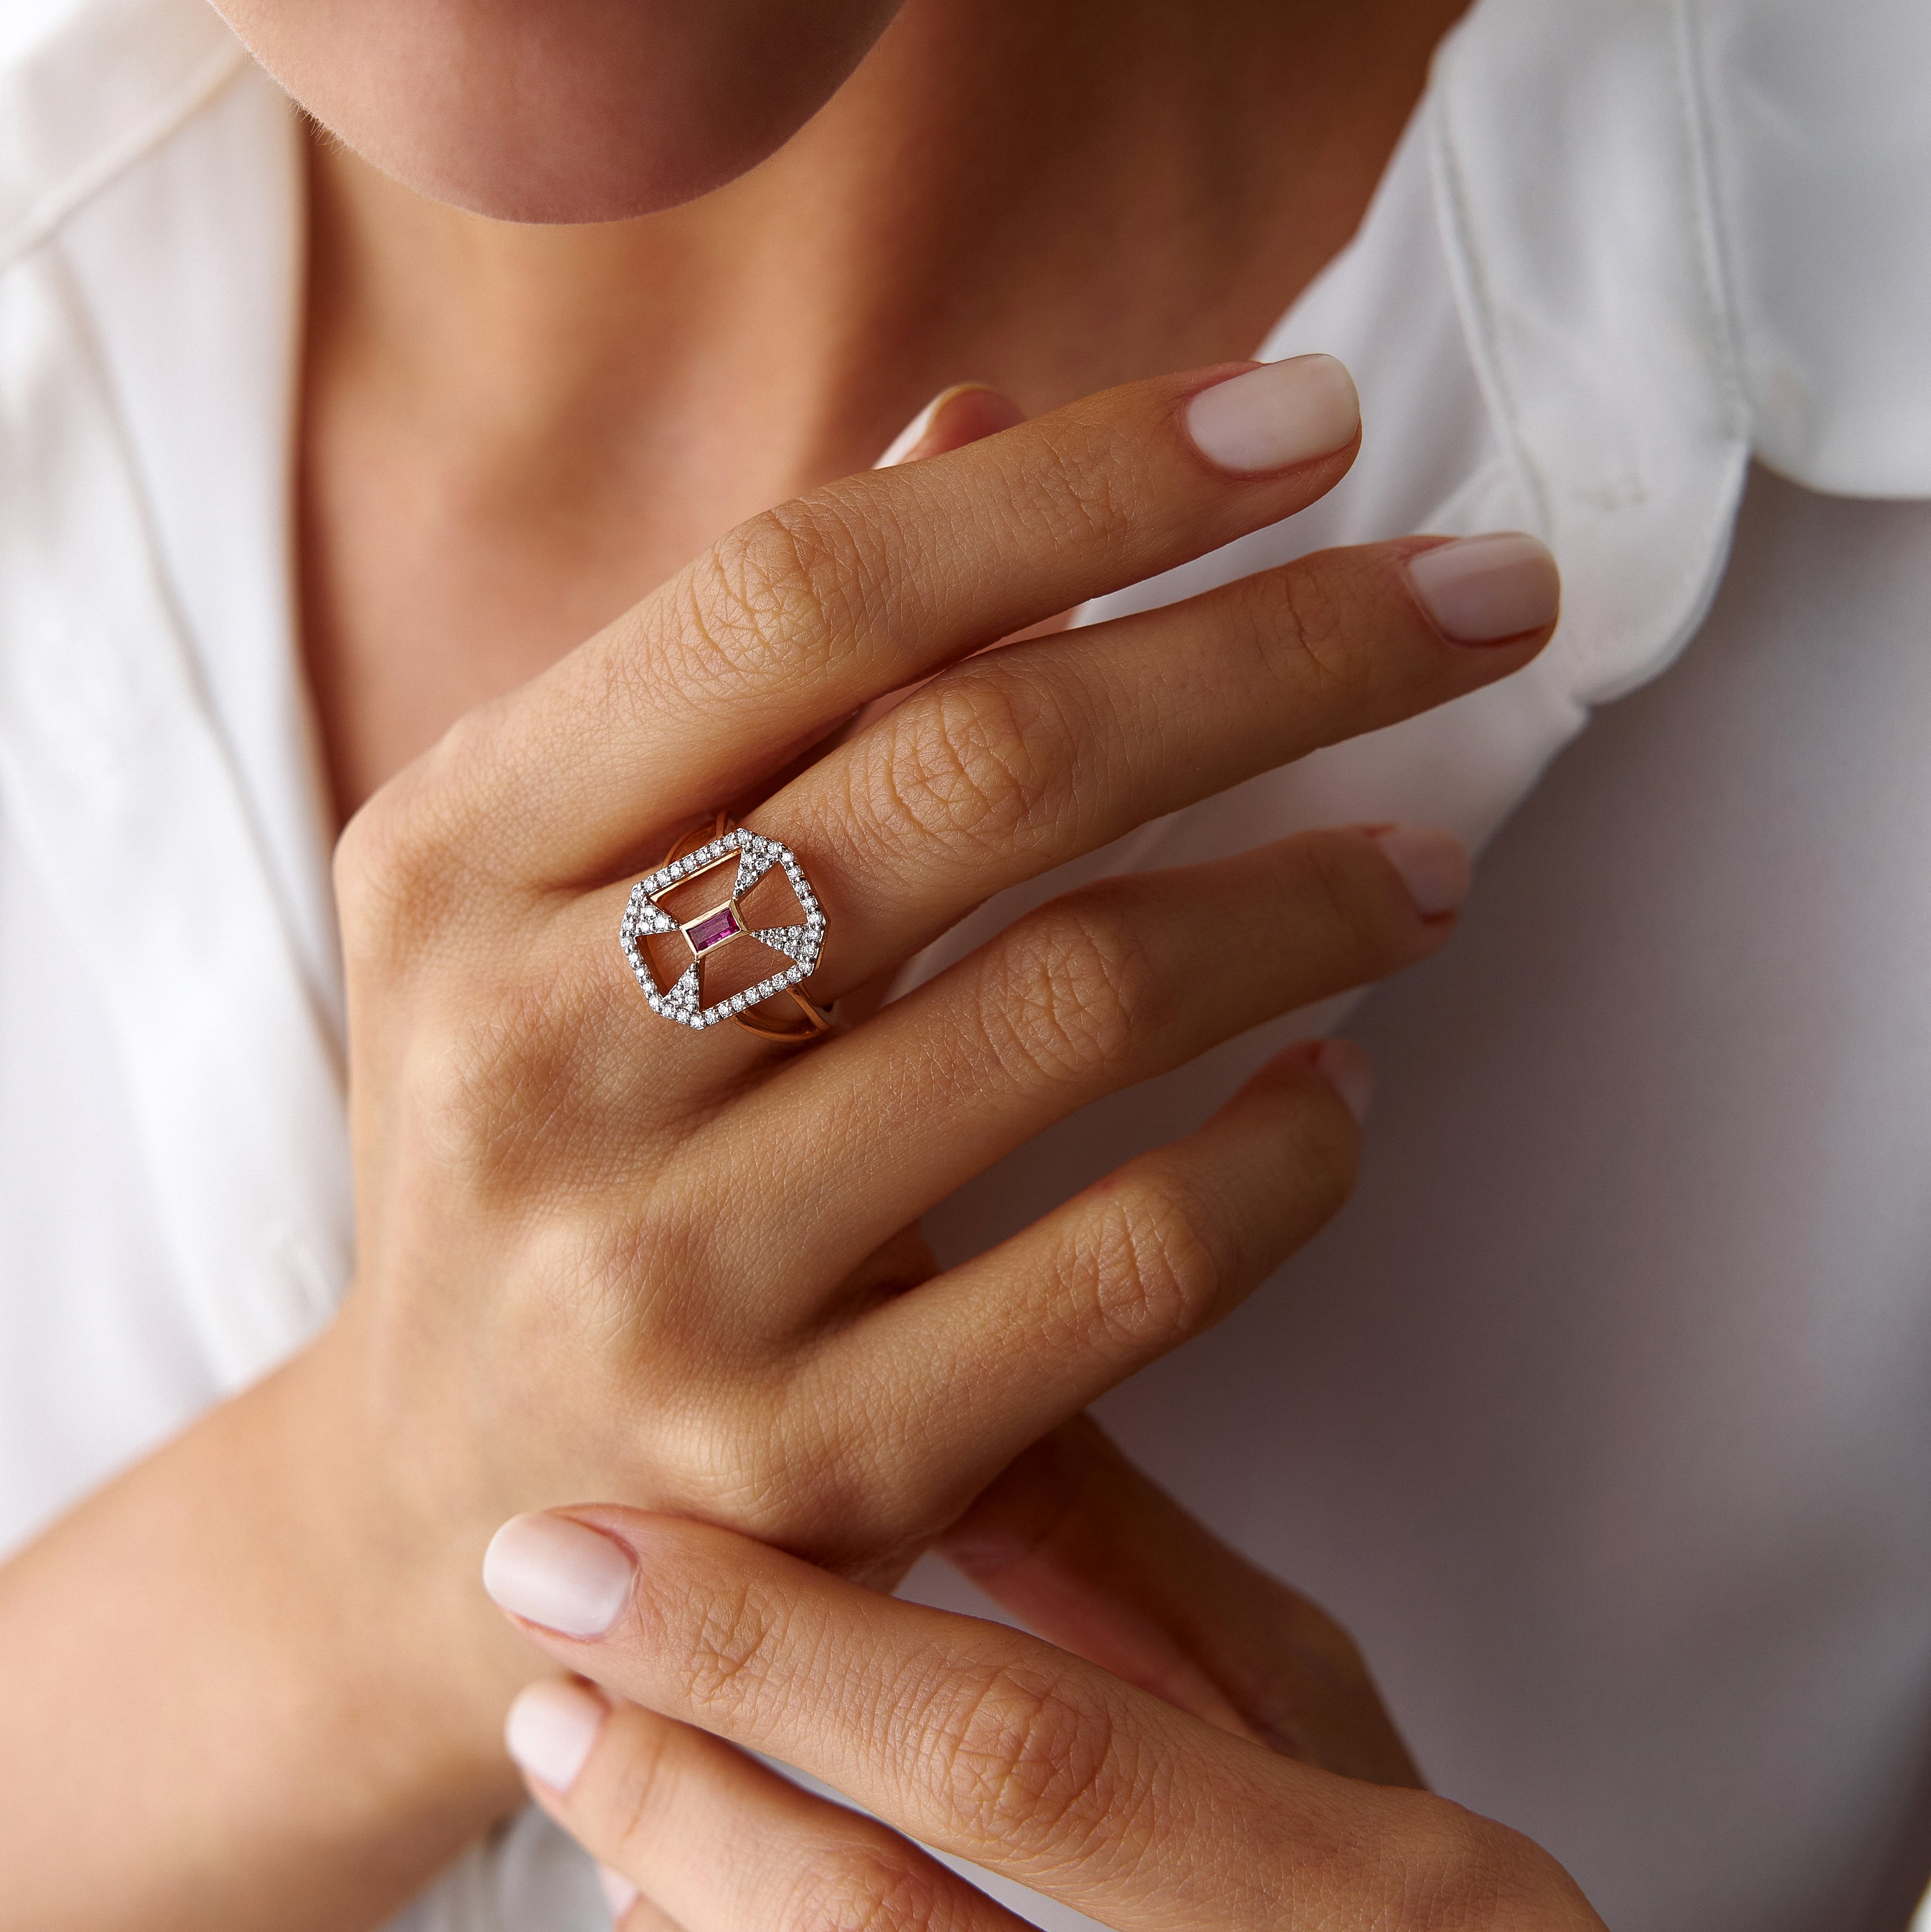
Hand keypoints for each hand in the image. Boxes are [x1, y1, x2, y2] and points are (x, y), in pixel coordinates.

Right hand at [319, 357, 1559, 1701]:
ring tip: (1433, 858)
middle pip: (978, 769)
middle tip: (1488, 594)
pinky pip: (1124, 1270)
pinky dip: (1284, 1160)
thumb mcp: (549, 878)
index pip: (801, 594)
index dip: (1079, 482)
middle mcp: (539, 1048)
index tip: (1305, 418)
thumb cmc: (529, 1132)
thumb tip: (978, 418)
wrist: (443, 1513)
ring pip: (1077, 1001)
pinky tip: (1342, 1093)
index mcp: (461, 855)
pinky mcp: (807, 1467)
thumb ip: (756, 665)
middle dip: (1280, 649)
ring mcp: (668, 1274)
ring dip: (1315, 897)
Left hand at [483, 1421, 1632, 1931]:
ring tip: (583, 1750)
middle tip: (542, 1647)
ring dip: (667, 1889)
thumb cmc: (1390, 1915)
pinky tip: (662, 1905)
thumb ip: (1141, 1582)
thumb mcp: (1316, 1735)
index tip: (601, 1550)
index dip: (784, 1649)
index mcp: (1412, 1918)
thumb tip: (916, 1410)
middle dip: (675, 1781)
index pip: (1025, 1755)